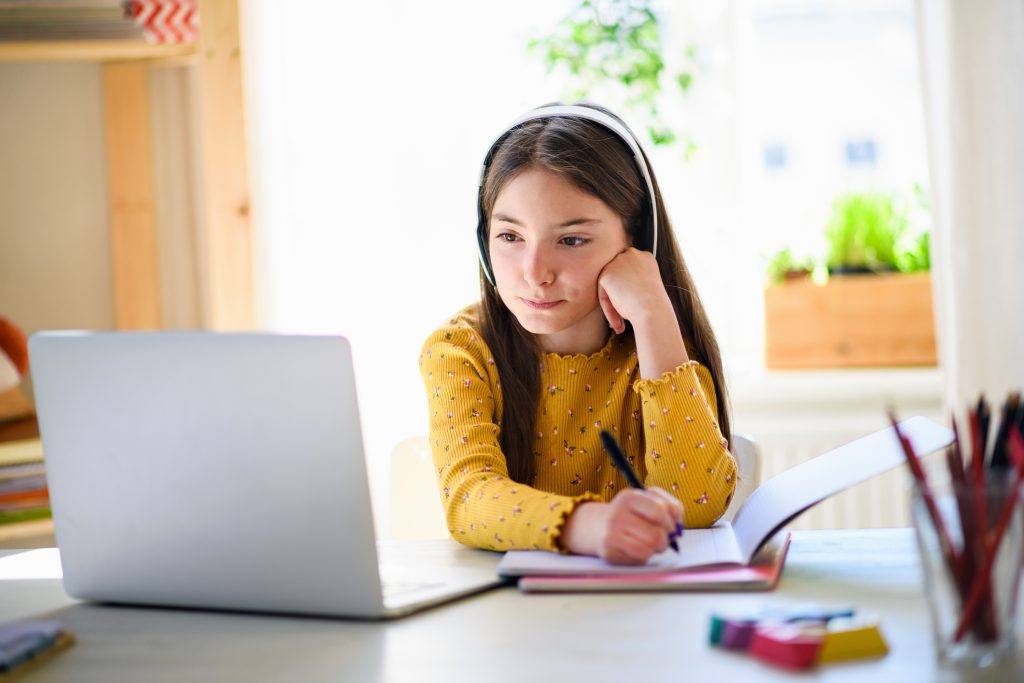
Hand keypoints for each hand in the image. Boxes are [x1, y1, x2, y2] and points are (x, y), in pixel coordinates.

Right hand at [561, 488, 683, 564]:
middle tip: (662, 538)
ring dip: (656, 549)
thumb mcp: (648, 501)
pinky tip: (639, 550)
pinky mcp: (609, 550)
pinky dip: (645, 556)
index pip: (659, 510)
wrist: (598, 526)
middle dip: (665, 540)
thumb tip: (678, 527)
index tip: (671, 525)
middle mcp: (617, 513)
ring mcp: (611, 532)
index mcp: (629, 496)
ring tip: (650, 544)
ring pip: (649, 548)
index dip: (671, 522)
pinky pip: (640, 557)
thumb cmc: (631, 515)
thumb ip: (670, 507)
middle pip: (656, 534)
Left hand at [596, 248, 672, 334]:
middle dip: (618, 295)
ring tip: (622, 321)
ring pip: (610, 285)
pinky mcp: (606, 274)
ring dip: (613, 304)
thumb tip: (620, 289)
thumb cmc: (654, 305)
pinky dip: (608, 308)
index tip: (633, 303)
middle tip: (624, 316)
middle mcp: (631, 254)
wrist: (652, 310)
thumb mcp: (647, 286)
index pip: (629, 270)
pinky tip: (619, 319)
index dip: (629, 289)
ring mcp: (618, 262)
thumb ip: (634, 281)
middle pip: (618, 275)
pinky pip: (602, 294)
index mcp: (645, 257)